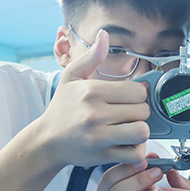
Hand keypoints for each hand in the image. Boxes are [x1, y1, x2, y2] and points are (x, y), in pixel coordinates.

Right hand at [37, 30, 150, 168]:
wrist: (46, 140)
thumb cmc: (62, 108)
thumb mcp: (71, 78)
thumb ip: (91, 57)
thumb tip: (104, 34)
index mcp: (92, 91)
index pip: (138, 91)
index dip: (139, 94)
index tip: (131, 98)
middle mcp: (95, 113)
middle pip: (143, 111)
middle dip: (140, 113)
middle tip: (129, 114)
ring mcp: (99, 136)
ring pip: (142, 132)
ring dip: (140, 131)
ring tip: (130, 129)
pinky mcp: (102, 156)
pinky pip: (134, 154)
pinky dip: (136, 150)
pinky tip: (127, 144)